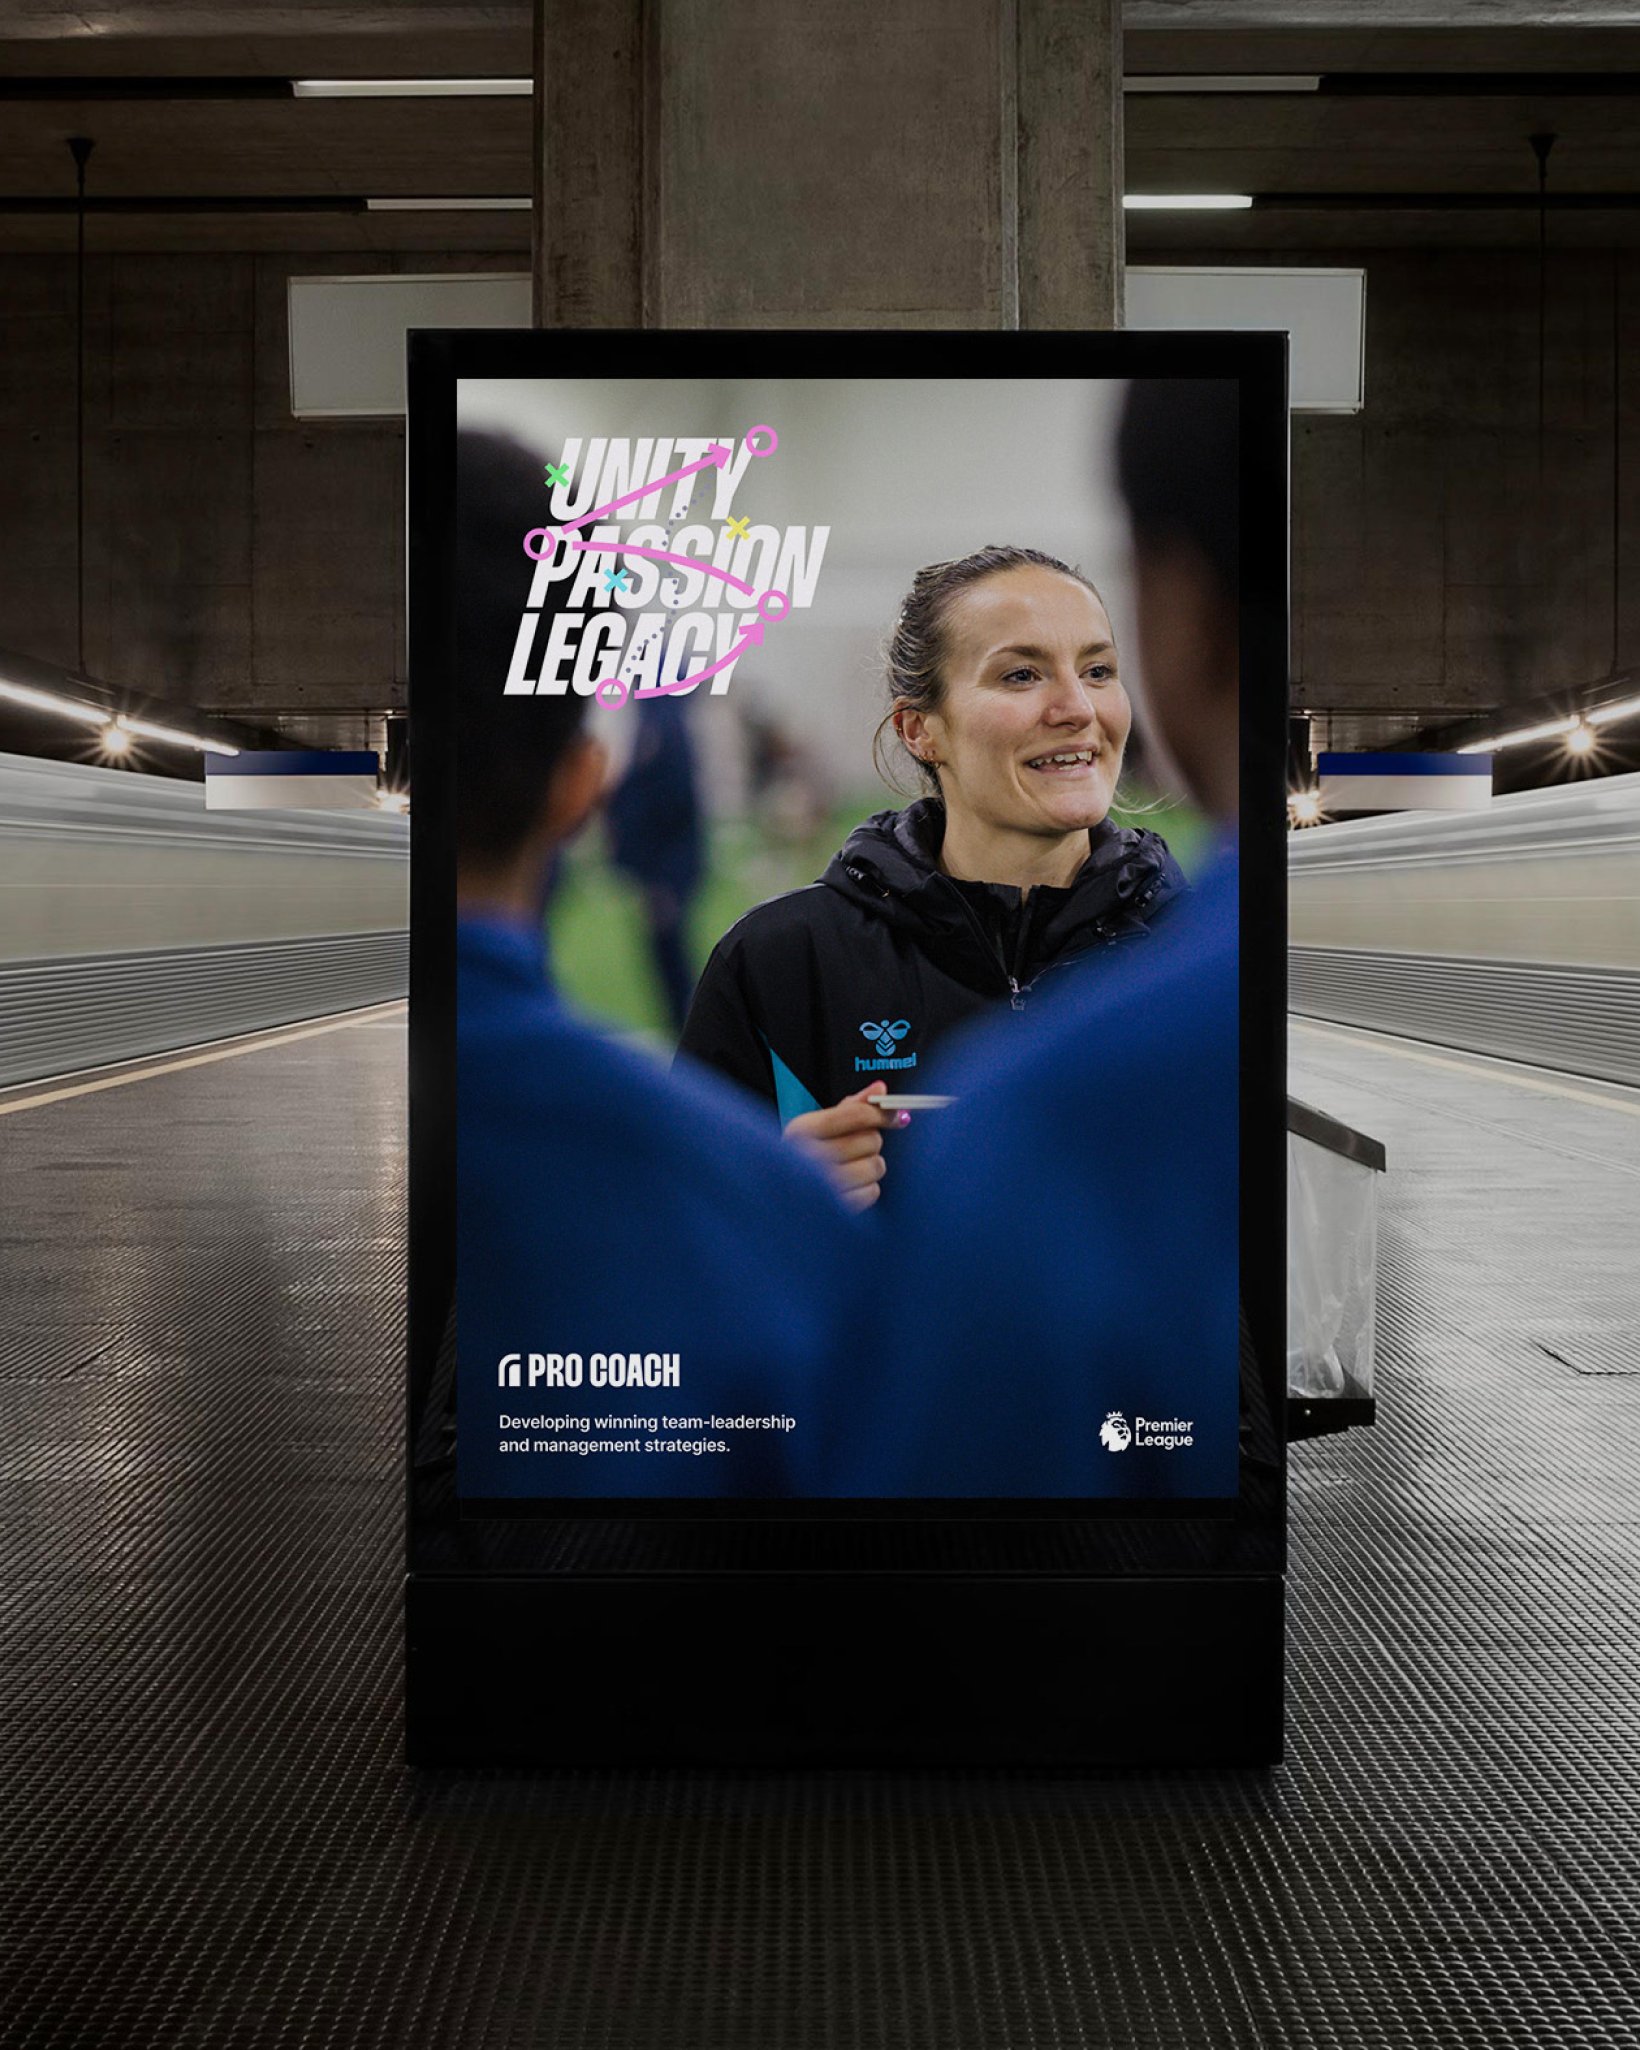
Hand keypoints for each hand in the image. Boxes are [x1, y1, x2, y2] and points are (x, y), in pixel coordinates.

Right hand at [783, 1082, 906, 1210]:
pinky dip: (867, 1189)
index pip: (856, 1114)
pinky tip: (849, 1187)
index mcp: (801, 1131)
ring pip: (877, 1165)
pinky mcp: (837, 1210)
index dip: (881, 1113)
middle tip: (854, 1148)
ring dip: (870, 1166)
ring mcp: (823, 1187)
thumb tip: (880, 1089)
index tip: (895, 1115)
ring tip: (849, 1168)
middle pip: (871, 1139)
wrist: (780, 1200)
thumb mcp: (816, 1127)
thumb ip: (849, 1106)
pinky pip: (873, 1191)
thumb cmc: (801, 1159)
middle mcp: (809, 1158)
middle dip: (870, 1141)